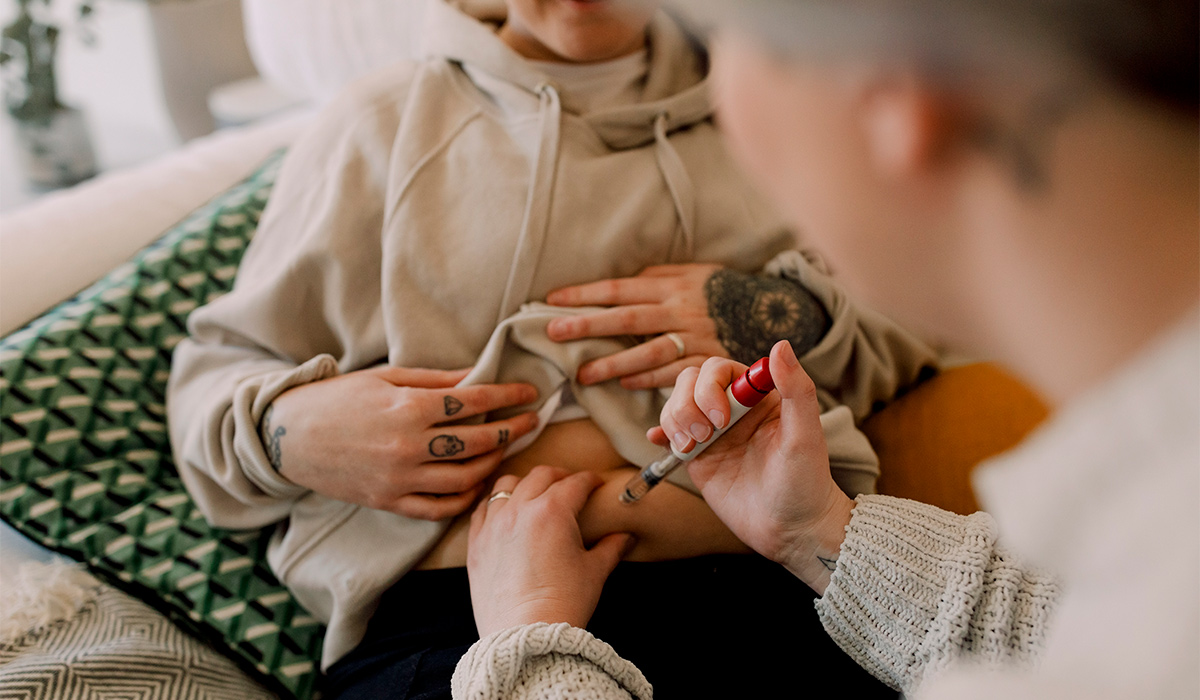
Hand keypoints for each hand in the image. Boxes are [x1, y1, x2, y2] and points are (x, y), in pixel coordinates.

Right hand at [265, 365, 538, 519]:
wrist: (287, 436)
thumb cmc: (337, 398)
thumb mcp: (386, 378)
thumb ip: (435, 380)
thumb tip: (478, 376)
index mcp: (407, 408)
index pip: (473, 402)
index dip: (508, 394)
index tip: (531, 392)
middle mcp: (407, 446)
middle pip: (477, 441)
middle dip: (511, 429)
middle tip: (531, 420)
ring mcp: (399, 479)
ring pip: (465, 478)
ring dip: (494, 463)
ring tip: (505, 449)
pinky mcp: (389, 502)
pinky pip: (438, 508)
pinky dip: (464, 498)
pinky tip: (478, 483)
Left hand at [467, 467, 633, 636]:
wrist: (524, 634)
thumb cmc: (563, 603)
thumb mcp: (594, 572)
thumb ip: (611, 548)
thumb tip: (627, 537)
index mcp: (552, 511)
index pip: (575, 483)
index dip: (590, 480)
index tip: (596, 483)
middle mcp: (519, 510)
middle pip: (540, 476)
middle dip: (559, 476)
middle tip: (570, 484)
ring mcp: (493, 525)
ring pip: (506, 485)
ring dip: (524, 485)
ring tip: (534, 494)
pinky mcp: (476, 544)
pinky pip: (482, 510)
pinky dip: (495, 506)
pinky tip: (504, 513)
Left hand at [545, 264, 729, 388]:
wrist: (773, 310)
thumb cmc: (721, 290)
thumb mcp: (693, 273)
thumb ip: (658, 276)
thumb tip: (621, 284)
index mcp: (672, 285)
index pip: (620, 288)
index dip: (586, 294)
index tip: (553, 299)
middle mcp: (680, 310)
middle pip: (626, 318)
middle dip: (587, 325)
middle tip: (553, 333)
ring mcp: (694, 338)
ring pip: (648, 352)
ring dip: (613, 364)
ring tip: (583, 375)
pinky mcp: (708, 362)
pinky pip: (674, 374)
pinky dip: (648, 380)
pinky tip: (625, 384)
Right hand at [648, 340, 853, 593]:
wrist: (791, 531)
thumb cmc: (806, 482)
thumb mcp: (806, 435)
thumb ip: (796, 389)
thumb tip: (780, 345)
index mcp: (759, 396)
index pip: (720, 369)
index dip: (711, 385)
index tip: (722, 417)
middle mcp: (733, 409)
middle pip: (691, 381)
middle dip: (688, 404)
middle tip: (706, 436)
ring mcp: (713, 432)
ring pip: (676, 404)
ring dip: (674, 419)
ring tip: (692, 446)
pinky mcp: (698, 457)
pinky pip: (670, 434)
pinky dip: (661, 433)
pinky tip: (661, 441)